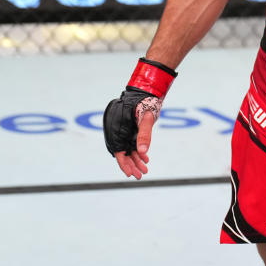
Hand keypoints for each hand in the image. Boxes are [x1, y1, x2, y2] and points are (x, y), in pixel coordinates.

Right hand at [103, 58, 176, 178]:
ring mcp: (123, 129)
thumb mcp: (146, 117)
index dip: (124, 164)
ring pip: (128, 148)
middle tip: (140, 176)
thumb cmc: (146, 101)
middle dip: (131, 165)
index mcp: (118, 127)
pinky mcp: (129, 128)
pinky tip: (145, 159)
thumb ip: (144, 133)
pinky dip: (138, 151)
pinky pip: (131, 142)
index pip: (118, 150)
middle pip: (123, 152)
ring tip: (144, 170)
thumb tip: (143, 152)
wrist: (147, 89)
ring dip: (135, 159)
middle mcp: (118, 129)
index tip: (130, 174)